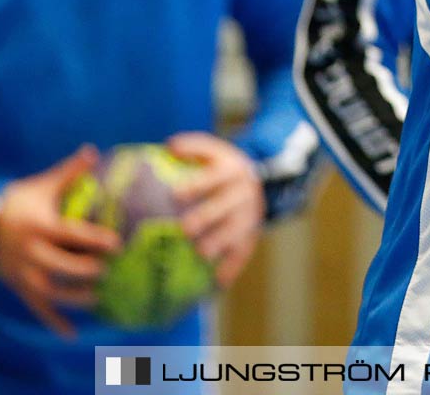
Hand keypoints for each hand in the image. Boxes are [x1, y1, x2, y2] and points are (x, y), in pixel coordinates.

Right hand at [0, 146, 120, 336]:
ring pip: (50, 291)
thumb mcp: (40, 186)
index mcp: (40, 226)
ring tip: (98, 298)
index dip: (94, 240)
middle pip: (61, 266)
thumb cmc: (16, 204)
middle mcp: (31, 252)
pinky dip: (53, 322)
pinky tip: (72, 334)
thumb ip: (68, 172)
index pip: (71, 235)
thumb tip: (93, 150)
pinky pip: (36, 308)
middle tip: (109, 271)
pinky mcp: (19, 287)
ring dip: (74, 298)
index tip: (117, 243)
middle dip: (86, 271)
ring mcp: (23, 273)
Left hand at [168, 133, 265, 288]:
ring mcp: (250, 217)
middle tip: (185, 229)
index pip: (215, 177)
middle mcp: (245, 194)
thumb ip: (193, 146)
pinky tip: (217, 283)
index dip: (198, 184)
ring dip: (220, 243)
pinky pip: (243, 254)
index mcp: (233, 171)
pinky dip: (232, 269)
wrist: (260, 181)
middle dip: (207, 217)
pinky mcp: (252, 236)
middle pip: (226, 207)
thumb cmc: (223, 167)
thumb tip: (169, 147)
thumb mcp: (214, 151)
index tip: (177, 195)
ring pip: (237, 232)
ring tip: (201, 254)